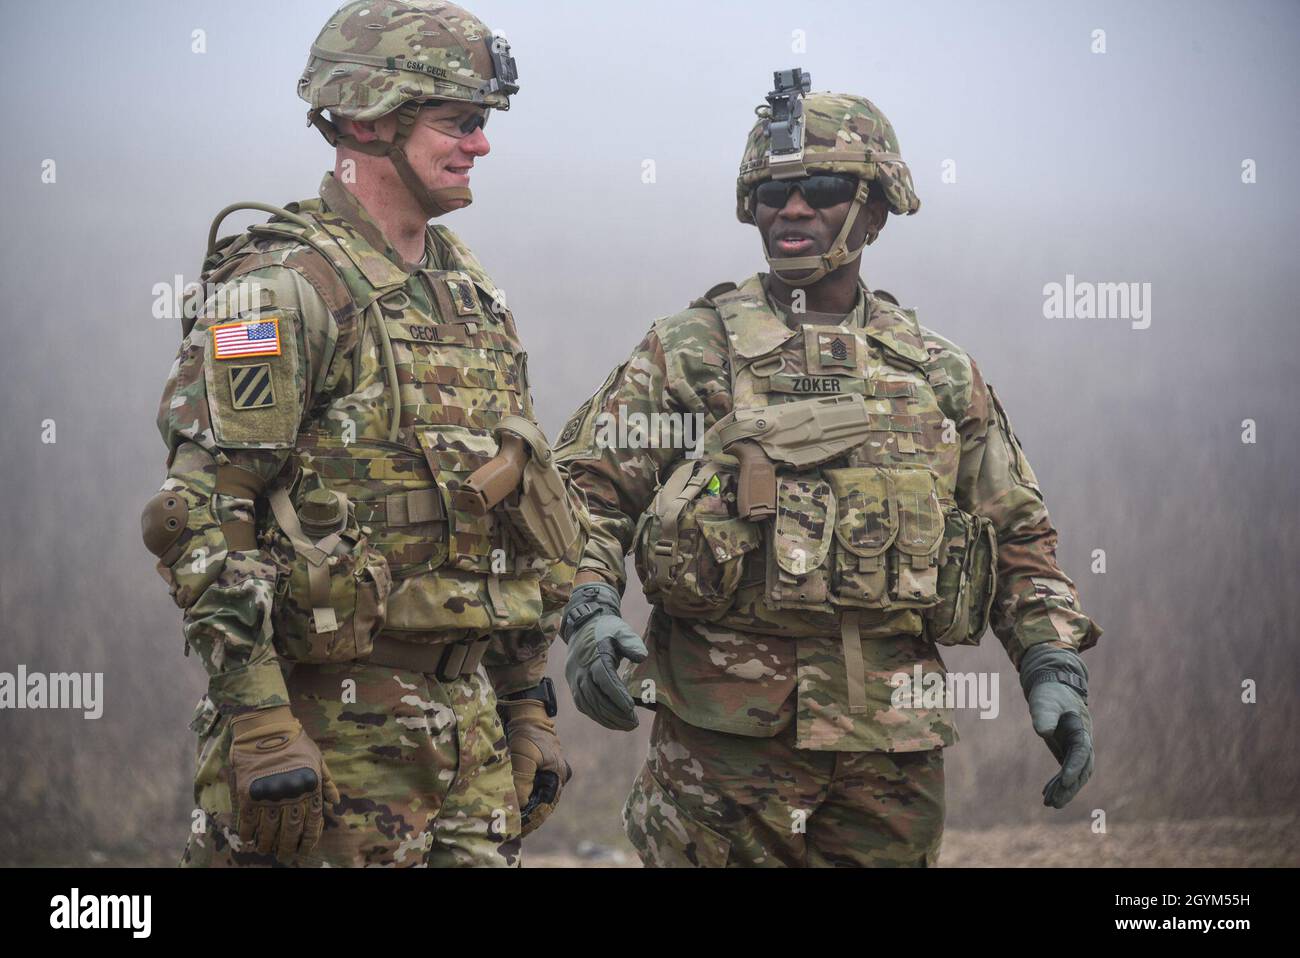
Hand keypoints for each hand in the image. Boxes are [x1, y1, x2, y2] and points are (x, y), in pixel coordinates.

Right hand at [229, 705, 339, 861]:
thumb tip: (335, 803)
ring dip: (267, 842)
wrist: (266, 726)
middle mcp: (291, 793)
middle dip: (288, 846)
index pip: (312, 821)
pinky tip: (249, 839)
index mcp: (310, 786)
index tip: (305, 849)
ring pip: (268, 829)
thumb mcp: (317, 759)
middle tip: (284, 855)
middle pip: (290, 829)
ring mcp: (269, 794)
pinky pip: (248, 820)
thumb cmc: (295, 741)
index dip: (309, 838)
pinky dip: (248, 832)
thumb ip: (326, 782)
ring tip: (266, 849)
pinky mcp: (248, 792)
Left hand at [498, 680, 571, 836]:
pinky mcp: (536, 767)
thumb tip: (520, 804)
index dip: (532, 819)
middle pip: (541, 803)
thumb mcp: (525, 757)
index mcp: (557, 776)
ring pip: (535, 796)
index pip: (546, 806)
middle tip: (511, 828)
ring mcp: (546, 772)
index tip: (518, 830)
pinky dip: (520, 795)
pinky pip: (529, 787)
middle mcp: (554, 776)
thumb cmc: (527, 733)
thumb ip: (523, 781)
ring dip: (523, 806)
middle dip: (527, 816)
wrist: (525, 712)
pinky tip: (509, 803)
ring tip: (508, 819)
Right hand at [561, 582, 646, 730]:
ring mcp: (575, 681)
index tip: (631, 708)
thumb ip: (631, 642)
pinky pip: (584, 706)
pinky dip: (598, 717)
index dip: (617, 696)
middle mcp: (581, 672)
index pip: (604, 680)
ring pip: (590, 706)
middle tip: (634, 723)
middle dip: (616, 713)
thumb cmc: (606, 630)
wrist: (582, 628)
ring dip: (608, 719)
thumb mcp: (620, 630)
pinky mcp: (574, 688)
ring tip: (627, 726)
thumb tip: (641, 657)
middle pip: (597, 698)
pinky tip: (613, 722)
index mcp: (594, 657)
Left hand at [1019, 645, 1093, 808]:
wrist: (1053, 687)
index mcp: (1080, 729)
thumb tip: (1042, 731)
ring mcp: (1076, 748)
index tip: (1066, 781)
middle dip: (1070, 787)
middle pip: (1082, 769)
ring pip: (1075, 774)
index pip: (1081, 752)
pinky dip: (1058, 783)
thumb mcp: (1045, 700)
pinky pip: (1066, 771)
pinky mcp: (1068, 751)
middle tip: (1055, 803)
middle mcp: (1083, 741)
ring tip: (1049, 803)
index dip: (1074, 767)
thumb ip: (1044, 714)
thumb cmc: (1050, 693)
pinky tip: (1047, 794)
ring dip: (1064, 790)